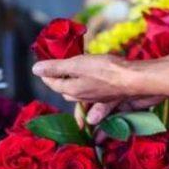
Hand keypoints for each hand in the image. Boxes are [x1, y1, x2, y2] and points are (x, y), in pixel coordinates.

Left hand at [32, 54, 163, 124]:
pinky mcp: (109, 98)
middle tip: (57, 71)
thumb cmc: (105, 70)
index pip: (53, 83)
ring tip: (72, 82)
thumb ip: (56, 67)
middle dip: (60, 83)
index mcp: (71, 90)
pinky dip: (93, 103)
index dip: (46, 73)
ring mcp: (96, 99)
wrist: (134, 79)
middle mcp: (82, 98)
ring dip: (75, 91)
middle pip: (66, 91)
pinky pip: (96, 102)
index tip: (43, 66)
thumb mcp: (77, 65)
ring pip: (80, 97)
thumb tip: (35, 69)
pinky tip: (97, 98)